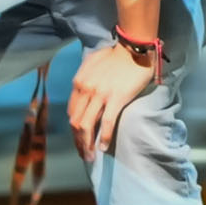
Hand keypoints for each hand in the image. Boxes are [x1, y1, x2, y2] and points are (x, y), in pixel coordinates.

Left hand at [67, 42, 156, 162]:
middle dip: (77, 141)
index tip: (79, 139)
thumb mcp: (91, 64)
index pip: (71, 112)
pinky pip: (107, 123)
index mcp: (78, 83)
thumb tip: (82, 92)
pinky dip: (104, 138)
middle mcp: (85, 90)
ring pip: (87, 126)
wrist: (133, 48)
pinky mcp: (116, 99)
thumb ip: (84, 79)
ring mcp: (100, 95)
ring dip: (86, 145)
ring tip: (90, 157)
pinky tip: (103, 148)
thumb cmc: (114, 55)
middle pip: (76, 122)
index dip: (73, 129)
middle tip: (83, 154)